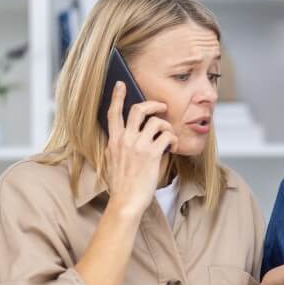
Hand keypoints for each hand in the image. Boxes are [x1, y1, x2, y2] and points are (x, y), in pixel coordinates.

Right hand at [104, 81, 177, 216]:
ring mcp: (138, 146)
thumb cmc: (121, 184)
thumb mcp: (111, 161)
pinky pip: (167, 136)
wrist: (126, 200)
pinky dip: (172, 139)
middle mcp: (125, 139)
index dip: (117, 96)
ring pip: (156, 122)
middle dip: (153, 104)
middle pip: (139, 109)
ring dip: (167, 126)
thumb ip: (116, 147)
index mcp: (113, 140)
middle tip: (162, 107)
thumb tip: (120, 138)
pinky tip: (172, 146)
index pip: (113, 113)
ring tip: (168, 135)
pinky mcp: (152, 154)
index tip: (121, 84)